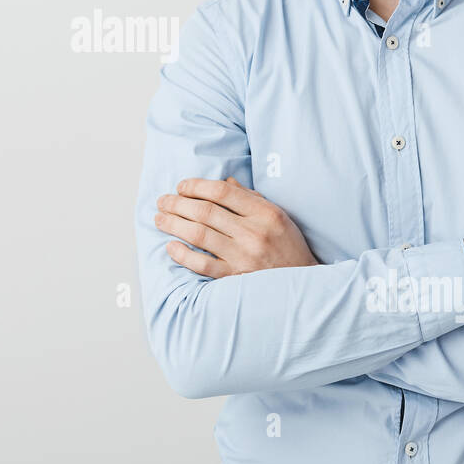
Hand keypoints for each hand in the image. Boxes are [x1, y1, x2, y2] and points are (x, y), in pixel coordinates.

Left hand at [155, 176, 318, 277]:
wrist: (304, 282)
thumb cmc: (287, 244)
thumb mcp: (277, 214)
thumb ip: (249, 198)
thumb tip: (224, 182)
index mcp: (264, 212)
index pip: (222, 192)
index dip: (196, 186)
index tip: (181, 186)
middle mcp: (253, 233)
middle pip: (205, 212)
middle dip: (178, 204)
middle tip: (162, 201)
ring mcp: (243, 256)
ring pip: (199, 235)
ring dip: (174, 225)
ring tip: (160, 219)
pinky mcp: (236, 277)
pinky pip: (202, 265)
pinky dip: (183, 255)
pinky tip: (170, 246)